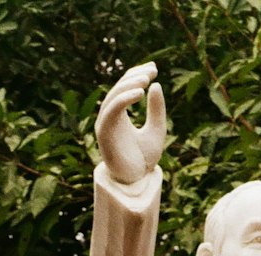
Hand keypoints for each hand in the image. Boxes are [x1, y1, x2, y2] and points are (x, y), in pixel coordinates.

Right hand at [95, 61, 166, 185]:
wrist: (136, 183)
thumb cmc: (143, 160)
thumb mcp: (156, 130)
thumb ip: (156, 110)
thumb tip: (156, 85)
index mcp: (120, 115)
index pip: (125, 87)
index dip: (137, 74)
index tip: (155, 69)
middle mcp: (110, 118)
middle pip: (119, 88)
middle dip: (135, 77)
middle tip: (152, 72)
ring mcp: (105, 125)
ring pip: (113, 97)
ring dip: (129, 85)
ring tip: (146, 80)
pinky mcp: (104, 134)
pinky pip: (112, 110)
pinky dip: (125, 99)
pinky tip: (140, 93)